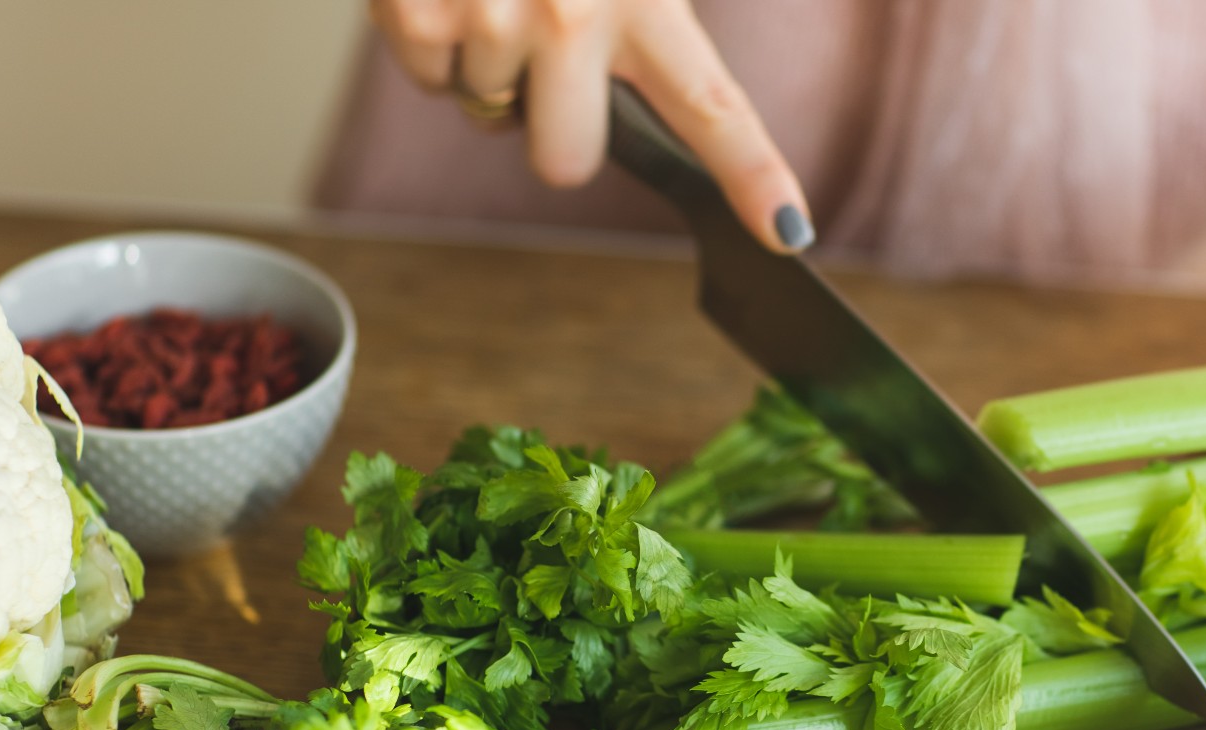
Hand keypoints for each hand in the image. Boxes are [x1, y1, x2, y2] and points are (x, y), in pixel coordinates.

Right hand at [369, 0, 812, 251]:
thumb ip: (648, 27)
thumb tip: (664, 107)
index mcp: (644, 0)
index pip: (712, 107)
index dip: (754, 175)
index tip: (788, 230)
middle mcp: (572, 17)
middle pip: (566, 162)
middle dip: (550, 124)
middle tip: (544, 50)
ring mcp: (491, 20)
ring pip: (489, 114)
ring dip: (490, 63)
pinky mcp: (417, 16)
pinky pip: (430, 80)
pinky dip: (433, 42)